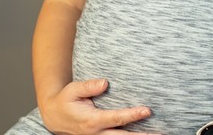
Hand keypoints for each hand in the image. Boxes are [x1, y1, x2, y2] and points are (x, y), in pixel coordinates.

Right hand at [40, 78, 157, 134]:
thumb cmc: (66, 100)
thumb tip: (105, 82)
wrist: (54, 117)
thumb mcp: (72, 90)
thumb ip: (88, 86)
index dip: (132, 115)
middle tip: (159, 134)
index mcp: (91, 121)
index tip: (147, 110)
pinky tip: (144, 134)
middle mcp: (96, 133)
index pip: (116, 118)